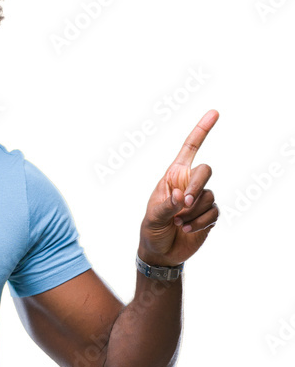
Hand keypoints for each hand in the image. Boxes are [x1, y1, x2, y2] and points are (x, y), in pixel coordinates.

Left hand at [138, 109, 218, 266]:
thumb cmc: (152, 230)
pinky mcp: (209, 215)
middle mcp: (189, 184)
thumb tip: (183, 197)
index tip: (214, 112)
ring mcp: (201, 199)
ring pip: (209, 195)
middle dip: (196, 187)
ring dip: (193, 212)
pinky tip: (186, 229)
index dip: (202, 130)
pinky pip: (214, 212)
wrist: (161, 253)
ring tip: (178, 222)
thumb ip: (167, 205)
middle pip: (206, 171)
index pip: (190, 149)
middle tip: (183, 204)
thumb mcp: (153, 217)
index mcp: (174, 176)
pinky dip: (200, 222)